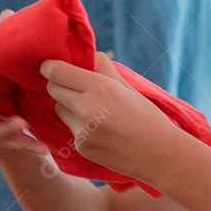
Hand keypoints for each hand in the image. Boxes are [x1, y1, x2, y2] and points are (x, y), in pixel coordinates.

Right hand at [0, 9, 48, 159]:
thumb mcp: (6, 65)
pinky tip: (43, 145)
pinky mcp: (5, 146)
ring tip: (20, 122)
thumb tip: (7, 15)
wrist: (24, 122)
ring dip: (2, 129)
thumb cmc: (7, 86)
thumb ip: (2, 43)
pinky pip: (14, 147)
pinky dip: (27, 145)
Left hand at [40, 52, 181, 181]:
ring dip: (68, 105)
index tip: (52, 65)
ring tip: (93, 110)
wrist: (159, 155)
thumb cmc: (148, 117)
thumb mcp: (129, 87)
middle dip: (60, 84)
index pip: (56, 71)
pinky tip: (101, 130)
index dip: (51, 67)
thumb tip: (89, 56)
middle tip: (74, 85)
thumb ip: (105, 69)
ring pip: (60, 109)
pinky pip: (70, 128)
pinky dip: (79, 125)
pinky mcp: (81, 147)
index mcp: (100, 88)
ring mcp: (81, 131)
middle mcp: (86, 109)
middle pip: (53, 89)